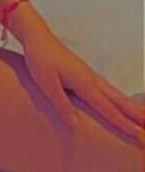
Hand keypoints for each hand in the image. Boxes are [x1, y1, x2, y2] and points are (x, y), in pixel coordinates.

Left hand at [20, 24, 144, 142]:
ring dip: (131, 106)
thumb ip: (62, 104)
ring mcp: (91, 75)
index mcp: (84, 84)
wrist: (37, 37)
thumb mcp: (46, 84)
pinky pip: (109, 90)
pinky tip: (122, 102)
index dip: (124, 124)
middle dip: (136, 115)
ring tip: (144, 116)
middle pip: (119, 101)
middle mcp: (92, 79)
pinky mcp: (86, 74)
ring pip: (116, 94)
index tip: (139, 135)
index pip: (108, 109)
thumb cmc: (40, 59)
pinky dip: (120, 98)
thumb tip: (76, 125)